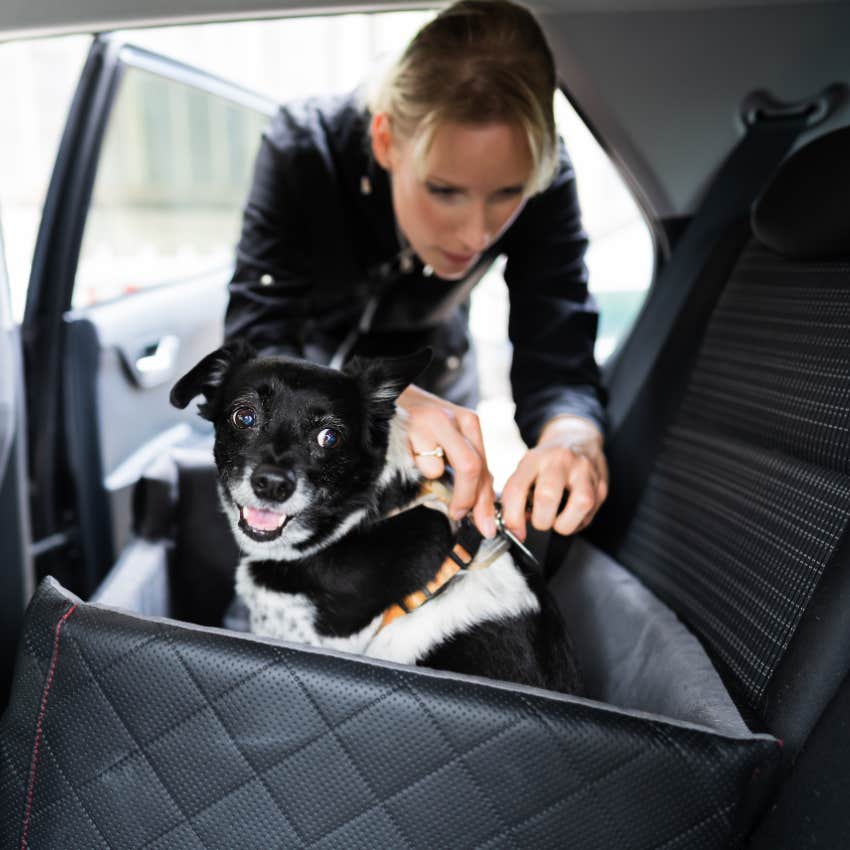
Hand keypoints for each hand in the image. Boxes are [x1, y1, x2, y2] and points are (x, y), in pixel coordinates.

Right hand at [397, 384, 497, 536]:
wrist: (383, 395)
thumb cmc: (418, 422)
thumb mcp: (449, 437)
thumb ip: (465, 464)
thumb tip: (481, 505)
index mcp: (467, 421)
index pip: (484, 466)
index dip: (486, 500)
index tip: (487, 525)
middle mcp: (449, 418)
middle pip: (470, 467)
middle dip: (466, 499)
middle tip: (458, 515)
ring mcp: (424, 422)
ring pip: (435, 470)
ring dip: (427, 475)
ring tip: (417, 456)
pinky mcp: (401, 428)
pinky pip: (410, 464)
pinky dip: (408, 465)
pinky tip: (404, 449)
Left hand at [500, 416, 607, 540]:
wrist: (577, 438)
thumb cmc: (548, 461)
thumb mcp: (527, 468)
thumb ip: (518, 494)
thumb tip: (515, 526)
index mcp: (535, 458)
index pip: (518, 489)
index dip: (513, 517)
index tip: (516, 531)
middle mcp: (560, 461)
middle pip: (548, 496)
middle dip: (541, 520)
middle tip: (541, 521)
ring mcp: (584, 471)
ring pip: (580, 504)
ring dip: (565, 523)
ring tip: (559, 521)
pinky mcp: (601, 484)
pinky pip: (591, 511)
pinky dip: (579, 521)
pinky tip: (572, 515)